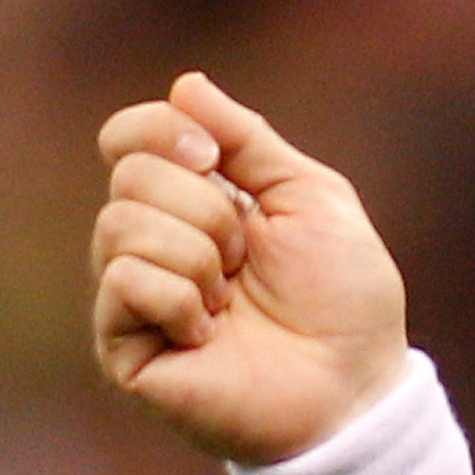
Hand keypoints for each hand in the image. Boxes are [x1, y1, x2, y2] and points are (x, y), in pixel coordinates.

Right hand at [90, 71, 410, 467]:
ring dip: (198, 255)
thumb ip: (249, 139)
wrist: (354, 389)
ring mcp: (134, 295)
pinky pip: (123, 280)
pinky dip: (180, 298)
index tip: (214, 156)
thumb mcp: (311, 198)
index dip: (161, 130)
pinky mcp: (123, 346)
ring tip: (234, 299)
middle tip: (247, 259)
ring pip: (120, 224)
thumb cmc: (345, 302)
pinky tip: (209, 333)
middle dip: (206, 209)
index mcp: (192, 202)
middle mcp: (154, 243)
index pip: (129, 137)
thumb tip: (184, 84)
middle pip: (129, 174)